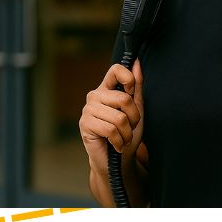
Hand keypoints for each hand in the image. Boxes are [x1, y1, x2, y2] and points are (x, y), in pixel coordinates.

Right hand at [79, 59, 144, 176]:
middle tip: (129, 127)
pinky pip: (110, 130)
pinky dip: (119, 141)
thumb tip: (136, 62)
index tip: (132, 94)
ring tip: (123, 138)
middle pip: (124, 98)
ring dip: (126, 133)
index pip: (116, 69)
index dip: (129, 79)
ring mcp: (88, 109)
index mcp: (107, 88)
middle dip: (133, 118)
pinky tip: (116, 144)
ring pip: (119, 117)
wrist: (117, 160)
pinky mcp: (85, 125)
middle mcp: (95, 95)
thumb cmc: (126, 132)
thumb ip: (136, 86)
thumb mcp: (136, 109)